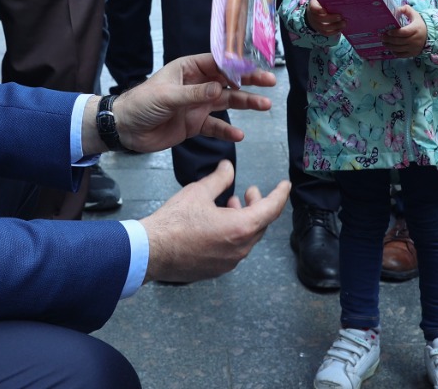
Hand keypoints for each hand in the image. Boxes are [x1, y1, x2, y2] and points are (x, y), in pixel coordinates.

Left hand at [99, 53, 275, 154]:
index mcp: (188, 69)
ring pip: (227, 103)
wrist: (125, 129)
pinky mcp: (194, 124)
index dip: (237, 64)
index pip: (217, 63)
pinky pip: (215, 126)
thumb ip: (194, 94)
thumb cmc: (142, 103)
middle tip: (269, 82)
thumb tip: (221, 89)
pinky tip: (239, 135)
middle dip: (249, 82)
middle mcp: (197, 84)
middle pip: (228, 81)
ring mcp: (197, 105)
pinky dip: (227, 130)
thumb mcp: (167, 96)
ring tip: (265, 106)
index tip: (255, 66)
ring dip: (245, 104)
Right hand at [141, 160, 290, 282]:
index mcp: (241, 227)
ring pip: (246, 237)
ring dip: (244, 219)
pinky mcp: (217, 269)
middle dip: (258, 205)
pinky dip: (233, 233)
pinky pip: (234, 249)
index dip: (280, 194)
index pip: (271, 209)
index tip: (285, 185)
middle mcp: (240, 248)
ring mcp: (229, 262)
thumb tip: (228, 167)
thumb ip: (219, 179)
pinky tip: (217, 223)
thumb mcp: (199, 192)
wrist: (152, 252)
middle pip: (260, 224)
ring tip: (231, 204)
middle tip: (250, 191)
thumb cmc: (174, 222)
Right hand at [304, 0, 343, 37]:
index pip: (314, 8)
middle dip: (331, 19)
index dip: (318, 10)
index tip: (324, 10)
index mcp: (313, 6)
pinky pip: (327, 33)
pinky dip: (335, 31)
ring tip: (344, 23)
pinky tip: (341, 28)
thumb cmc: (320, 4)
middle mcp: (313, 16)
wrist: (313, 13)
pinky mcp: (321, 30)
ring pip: (325, 28)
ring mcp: (316, 24)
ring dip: (335, 26)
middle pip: (320, 19)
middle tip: (340, 16)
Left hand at [382, 3, 427, 57]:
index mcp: (415, 29)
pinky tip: (391, 49)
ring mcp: (414, 48)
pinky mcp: (413, 54)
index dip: (395, 33)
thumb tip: (396, 9)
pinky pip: (402, 55)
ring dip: (390, 46)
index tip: (388, 31)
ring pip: (399, 49)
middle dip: (389, 39)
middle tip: (382, 37)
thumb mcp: (415, 15)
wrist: (429, 35)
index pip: (404, 32)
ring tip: (384, 42)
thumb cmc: (419, 24)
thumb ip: (406, 10)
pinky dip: (395, 53)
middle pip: (400, 41)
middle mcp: (415, 40)